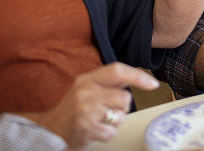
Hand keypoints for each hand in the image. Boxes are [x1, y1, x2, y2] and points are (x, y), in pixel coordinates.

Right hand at [34, 63, 158, 148]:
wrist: (50, 130)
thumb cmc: (73, 109)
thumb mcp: (86, 87)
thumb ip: (108, 82)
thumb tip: (138, 77)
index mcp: (88, 79)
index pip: (118, 71)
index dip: (138, 76)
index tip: (152, 84)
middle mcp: (86, 91)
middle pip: (125, 97)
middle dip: (122, 108)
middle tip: (107, 110)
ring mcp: (86, 110)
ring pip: (121, 115)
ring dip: (115, 121)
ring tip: (100, 120)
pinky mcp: (86, 128)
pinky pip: (112, 132)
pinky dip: (106, 134)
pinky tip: (95, 130)